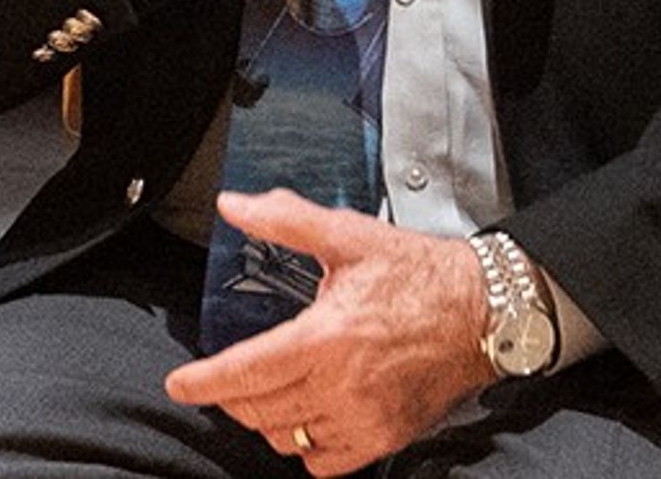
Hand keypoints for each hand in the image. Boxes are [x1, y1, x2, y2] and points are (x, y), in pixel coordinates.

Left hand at [162, 191, 489, 471]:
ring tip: (268, 393)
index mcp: (326, 337)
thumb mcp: (347, 236)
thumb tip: (235, 206)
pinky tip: (307, 417)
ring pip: (287, 438)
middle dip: (232, 397)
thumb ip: (285, 220)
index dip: (204, 383)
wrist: (481, 312)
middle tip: (229, 378)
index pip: (246, 372)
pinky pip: (324, 460)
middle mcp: (342, 385)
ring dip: (266, 419)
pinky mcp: (384, 438)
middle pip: (260, 410)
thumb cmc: (417, 273)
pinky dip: (305, 446)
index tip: (179, 384)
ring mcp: (364, 419)